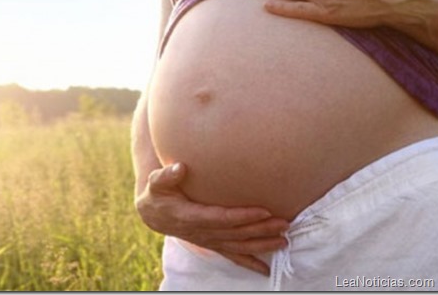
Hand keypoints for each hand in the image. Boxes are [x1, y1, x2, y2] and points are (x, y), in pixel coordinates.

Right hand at [135, 163, 288, 275]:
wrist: (154, 213)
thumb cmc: (158, 193)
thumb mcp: (157, 182)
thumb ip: (167, 176)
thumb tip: (179, 167)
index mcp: (190, 216)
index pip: (221, 218)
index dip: (243, 216)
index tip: (263, 210)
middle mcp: (202, 232)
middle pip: (236, 233)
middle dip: (261, 229)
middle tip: (283, 223)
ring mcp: (209, 241)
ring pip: (238, 246)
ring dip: (261, 245)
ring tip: (283, 240)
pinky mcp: (212, 244)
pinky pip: (232, 256)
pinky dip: (249, 263)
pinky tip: (266, 269)